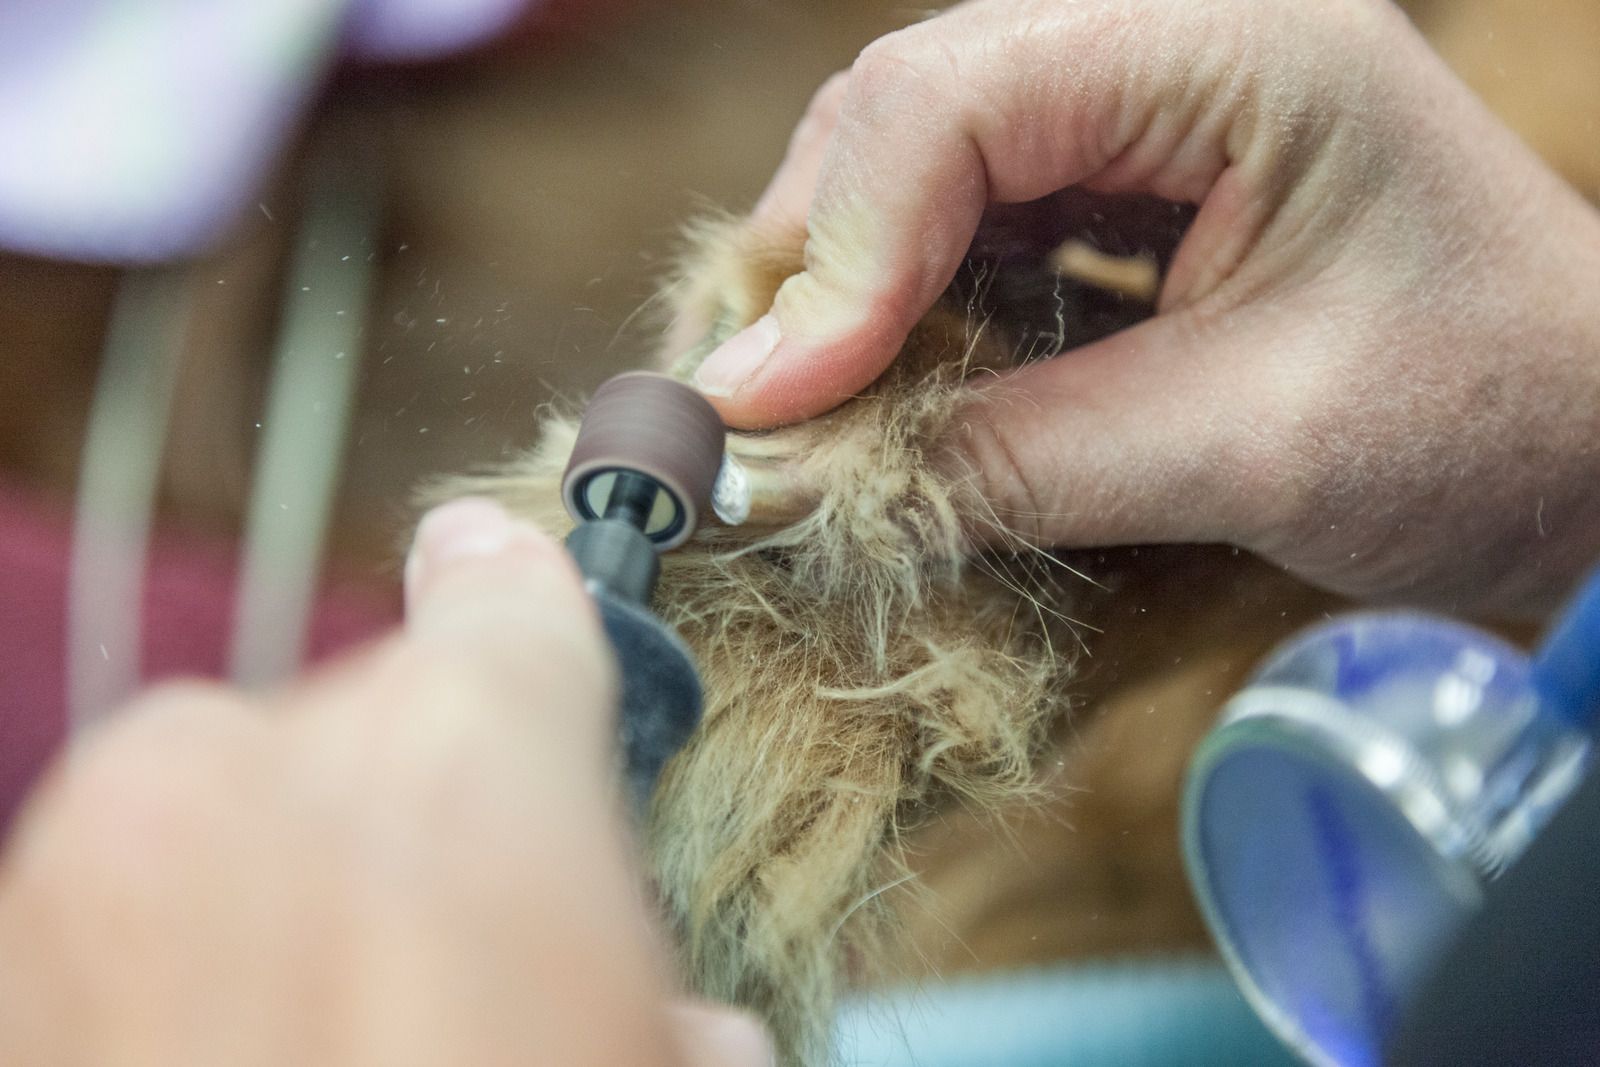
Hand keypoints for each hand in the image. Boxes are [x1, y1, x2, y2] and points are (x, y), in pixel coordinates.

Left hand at [0, 499, 769, 1066]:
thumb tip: (675, 1025)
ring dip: (278, 904)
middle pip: (358, 731)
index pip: (508, 607)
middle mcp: (248, 769)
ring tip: (308, 1046)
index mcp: (462, 773)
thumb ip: (656, 1002)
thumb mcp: (636, 1062)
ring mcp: (81, 868)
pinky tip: (209, 1059)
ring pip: (217, 818)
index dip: (527, 618)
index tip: (509, 596)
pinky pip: (110, 917)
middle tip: (444, 984)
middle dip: (416, 827)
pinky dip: (162, 979)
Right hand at [693, 0, 1599, 614]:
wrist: (1579, 446)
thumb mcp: (1245, 448)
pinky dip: (899, 308)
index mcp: (1232, 41)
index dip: (839, 254)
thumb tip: (795, 486)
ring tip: (796, 410)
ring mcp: (1137, 102)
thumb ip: (1013, 459)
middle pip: (904, 112)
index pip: (956, 98)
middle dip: (815, 268)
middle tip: (752, 415)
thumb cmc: (1479, 424)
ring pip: (909, 162)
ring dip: (840, 290)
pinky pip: (959, 218)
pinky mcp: (1119, 176)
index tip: (766, 404)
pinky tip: (881, 386)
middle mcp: (1164, 38)